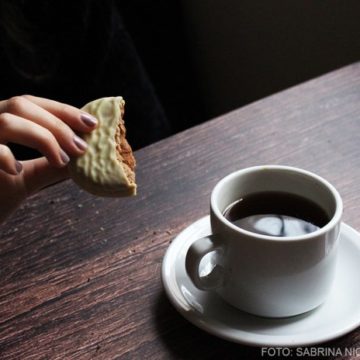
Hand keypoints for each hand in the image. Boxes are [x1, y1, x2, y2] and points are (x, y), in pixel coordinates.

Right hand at [0, 95, 97, 223]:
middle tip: (81, 148)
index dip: (63, 110)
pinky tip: (17, 170)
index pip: (31, 104)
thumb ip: (51, 166)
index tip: (92, 124)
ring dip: (43, 139)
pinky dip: (6, 156)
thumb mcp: (26, 178)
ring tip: (62, 161)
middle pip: (22, 105)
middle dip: (58, 125)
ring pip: (7, 121)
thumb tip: (85, 156)